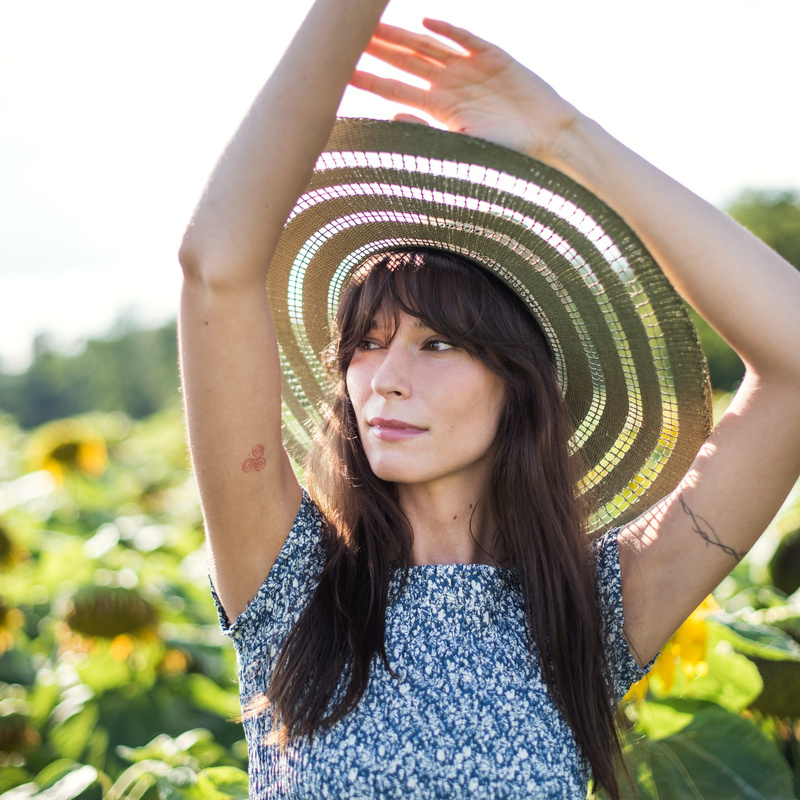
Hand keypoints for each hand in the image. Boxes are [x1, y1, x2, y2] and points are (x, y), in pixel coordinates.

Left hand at [350, 19, 580, 160]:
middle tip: (346, 37)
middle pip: (405, 61)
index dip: (369, 80)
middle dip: (377, 49)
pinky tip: (427, 21)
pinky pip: (467, 40)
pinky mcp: (494, 57)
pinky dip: (448, 31)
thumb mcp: (461, 146)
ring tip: (374, 24)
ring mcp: (470, 68)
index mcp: (438, 108)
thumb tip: (391, 120)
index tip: (341, 73)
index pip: (395, 90)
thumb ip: (427, 132)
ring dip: (402, 35)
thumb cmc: (506, 153)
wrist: (547, 139)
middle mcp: (449, 84)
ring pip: (429, 46)